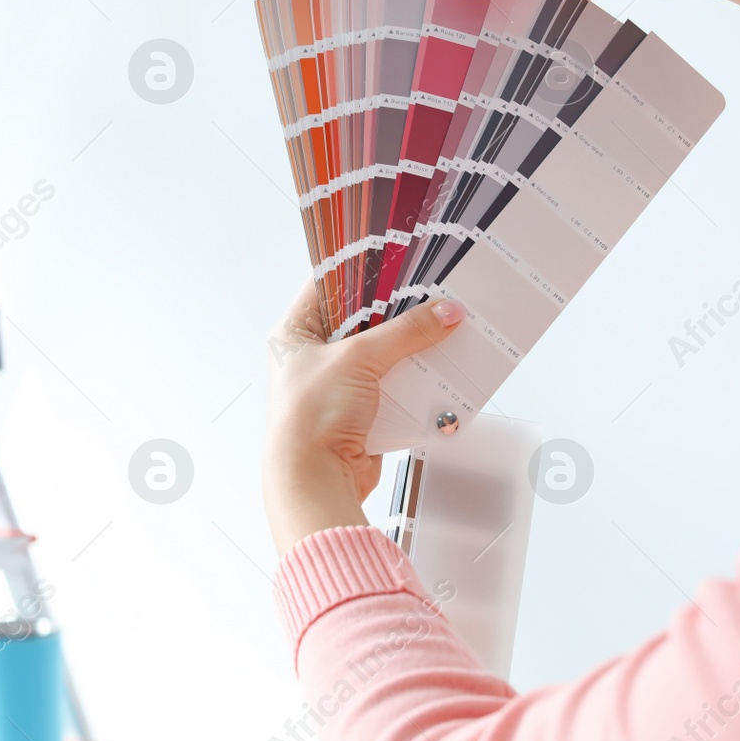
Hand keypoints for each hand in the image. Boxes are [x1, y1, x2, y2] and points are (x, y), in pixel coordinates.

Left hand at [264, 282, 464, 557]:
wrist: (317, 480)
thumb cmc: (311, 419)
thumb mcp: (360, 359)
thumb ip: (406, 332)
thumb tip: (444, 313)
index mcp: (295, 332)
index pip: (329, 285)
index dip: (363, 271)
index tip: (399, 260)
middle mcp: (313, 356)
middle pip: (362, 320)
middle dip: (398, 312)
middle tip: (431, 293)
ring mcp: (337, 385)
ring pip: (382, 353)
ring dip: (410, 346)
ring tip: (444, 324)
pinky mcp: (360, 411)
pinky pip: (394, 384)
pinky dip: (414, 377)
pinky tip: (439, 364)